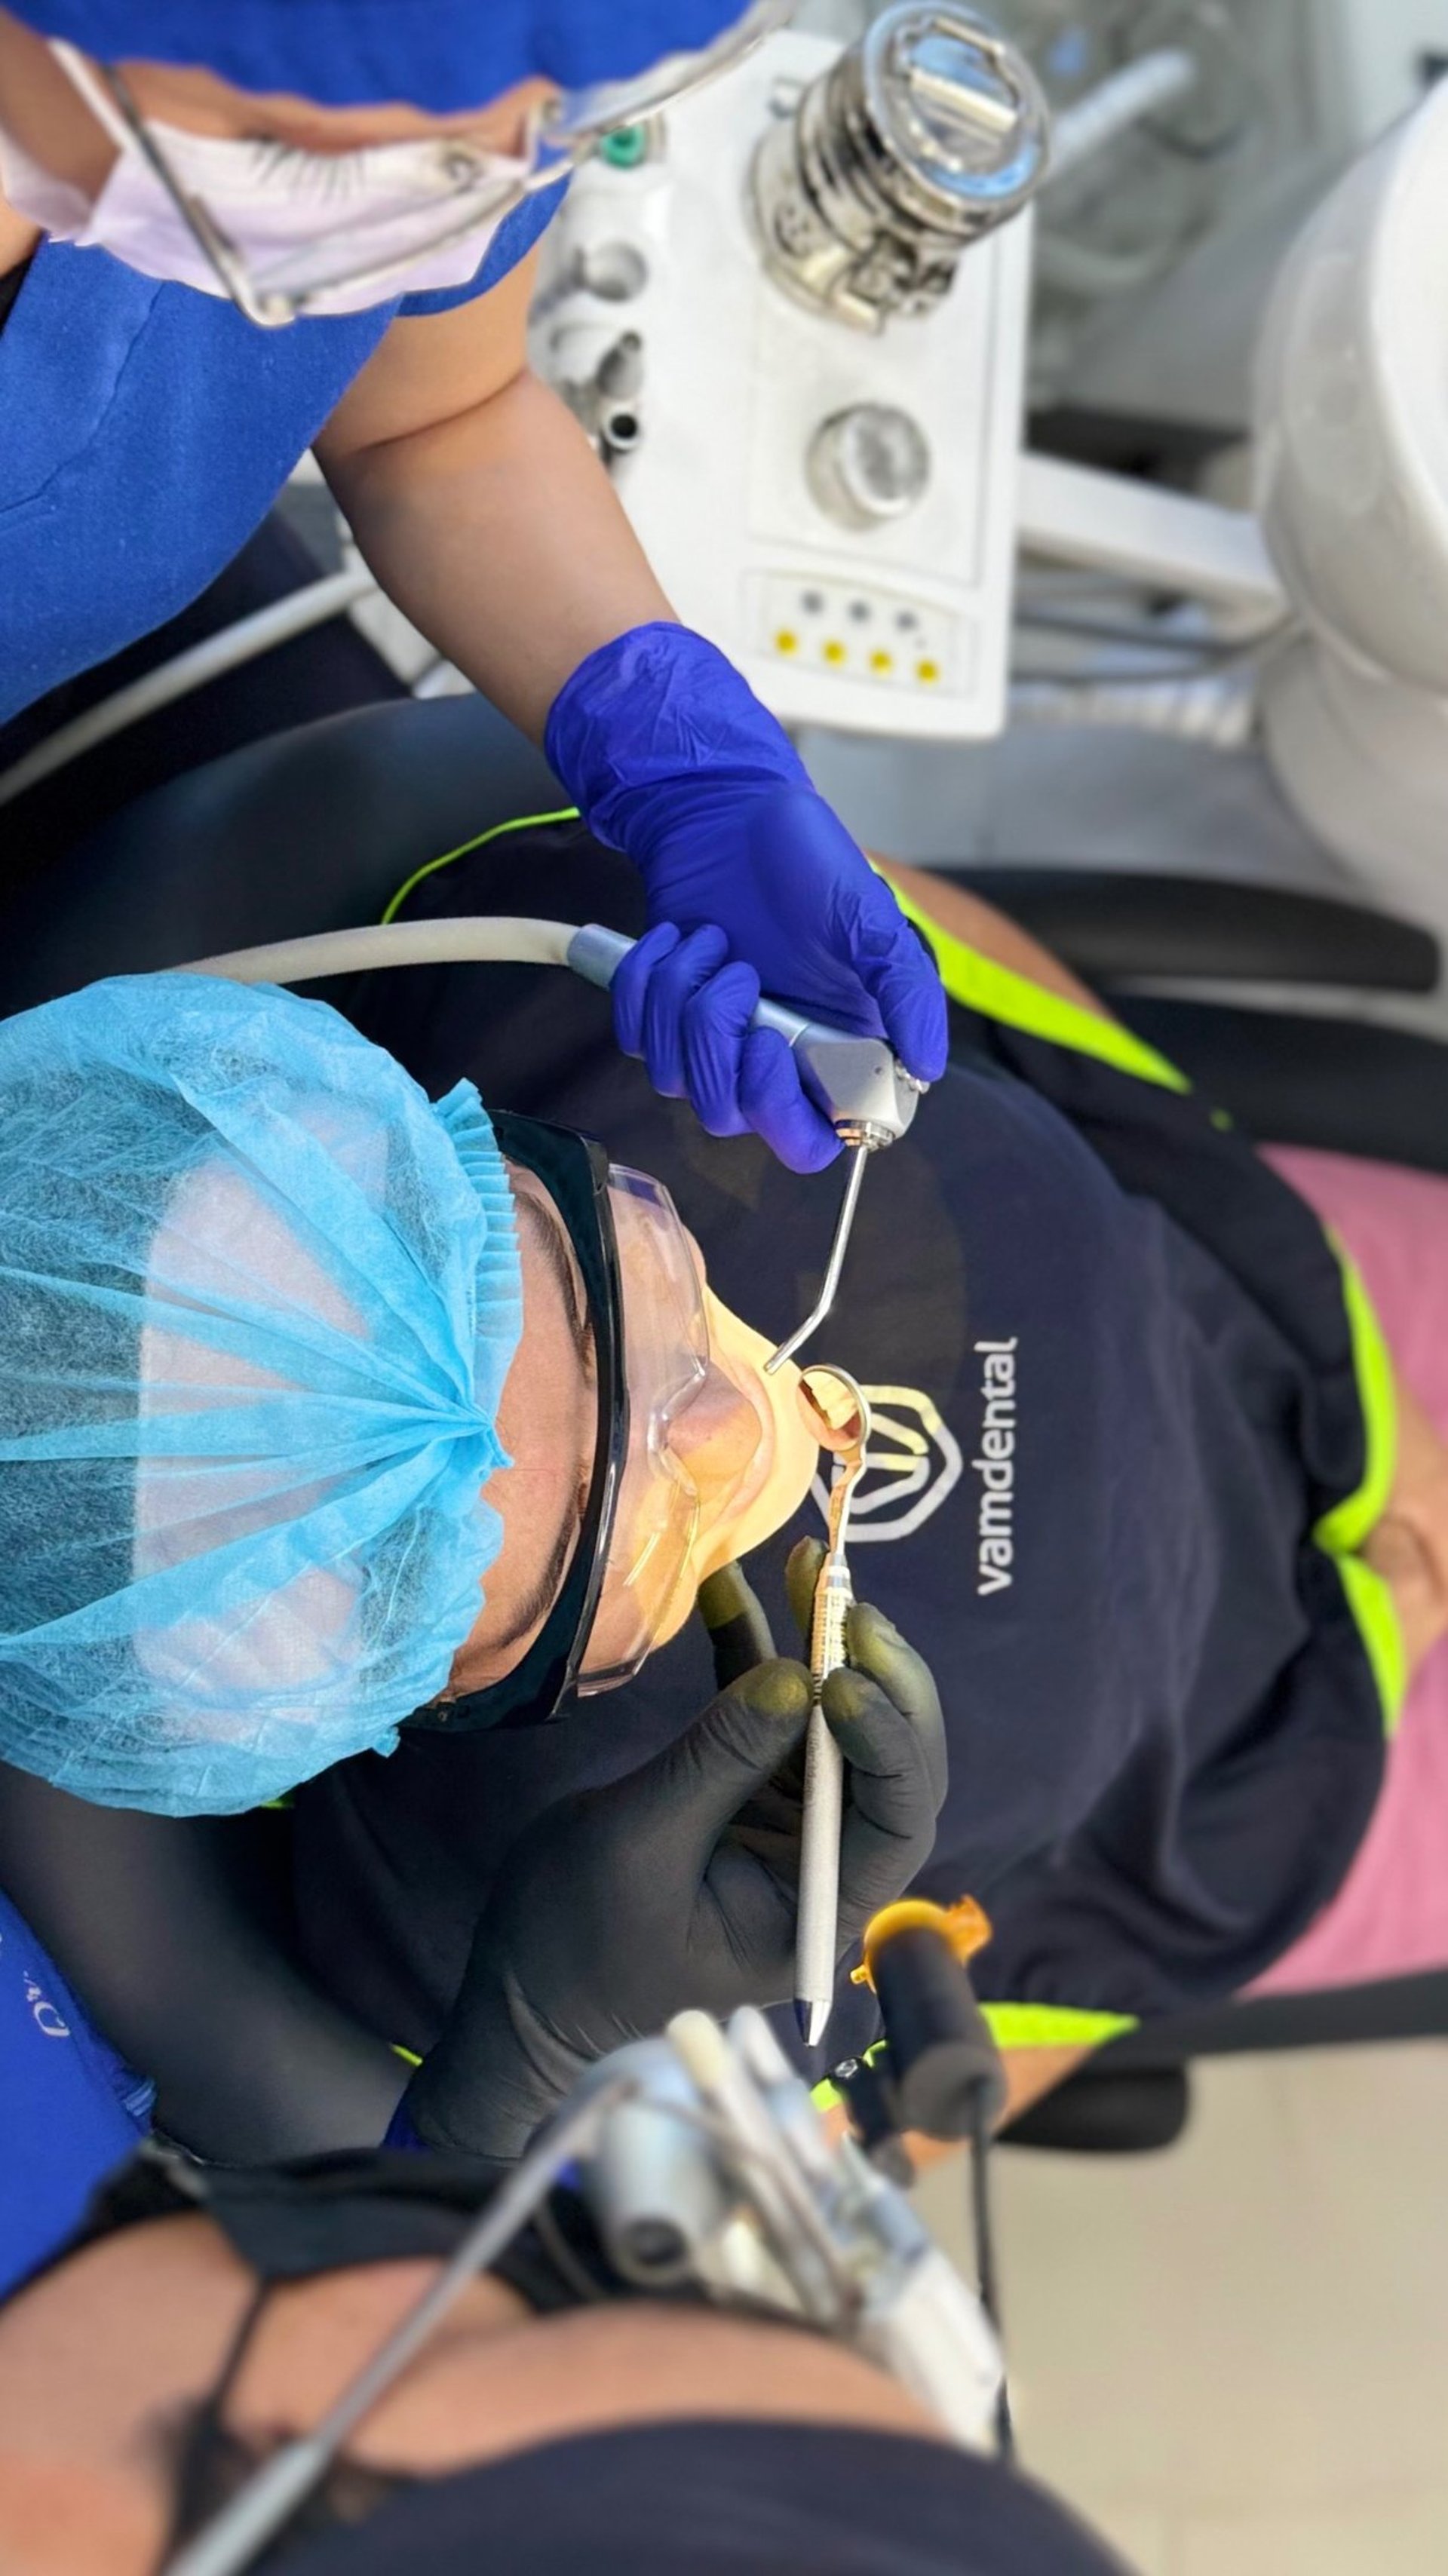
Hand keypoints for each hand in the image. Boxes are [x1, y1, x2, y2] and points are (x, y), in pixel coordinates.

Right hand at [404, 1546, 946, 2160]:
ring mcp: (787, 1824)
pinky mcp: (745, 1791)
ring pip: (834, 1722)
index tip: (843, 1674)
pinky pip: (768, 1713)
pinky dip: (756, 1651)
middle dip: (875, 1674)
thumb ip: (717, 1763)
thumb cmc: (573, 1940)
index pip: (896, 1820)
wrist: (523, 1987)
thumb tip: (798, 1678)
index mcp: (818, 1910)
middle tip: (845, 1600)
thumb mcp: (638, 1845)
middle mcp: (822, 1864)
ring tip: (805, 1565)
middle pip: (886, 1761)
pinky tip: (734, 1585)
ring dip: (821, 1642)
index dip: (889, 1740)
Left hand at [545, 624, 947, 1171]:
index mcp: (832, 1053)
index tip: (768, 1045)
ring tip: (711, 938)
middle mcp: (774, 1060)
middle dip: (718, 1044)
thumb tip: (927, 1067)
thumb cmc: (810, 862)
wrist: (730, 811)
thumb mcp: (873, 920)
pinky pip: (635, 1036)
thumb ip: (908, 993)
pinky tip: (675, 936)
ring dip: (684, 997)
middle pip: (729, 1116)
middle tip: (739, 973)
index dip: (781, 1113)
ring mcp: (715, 1041)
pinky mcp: (664, 1013)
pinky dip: (647, 982)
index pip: (809, 1142)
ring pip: (674, 1077)